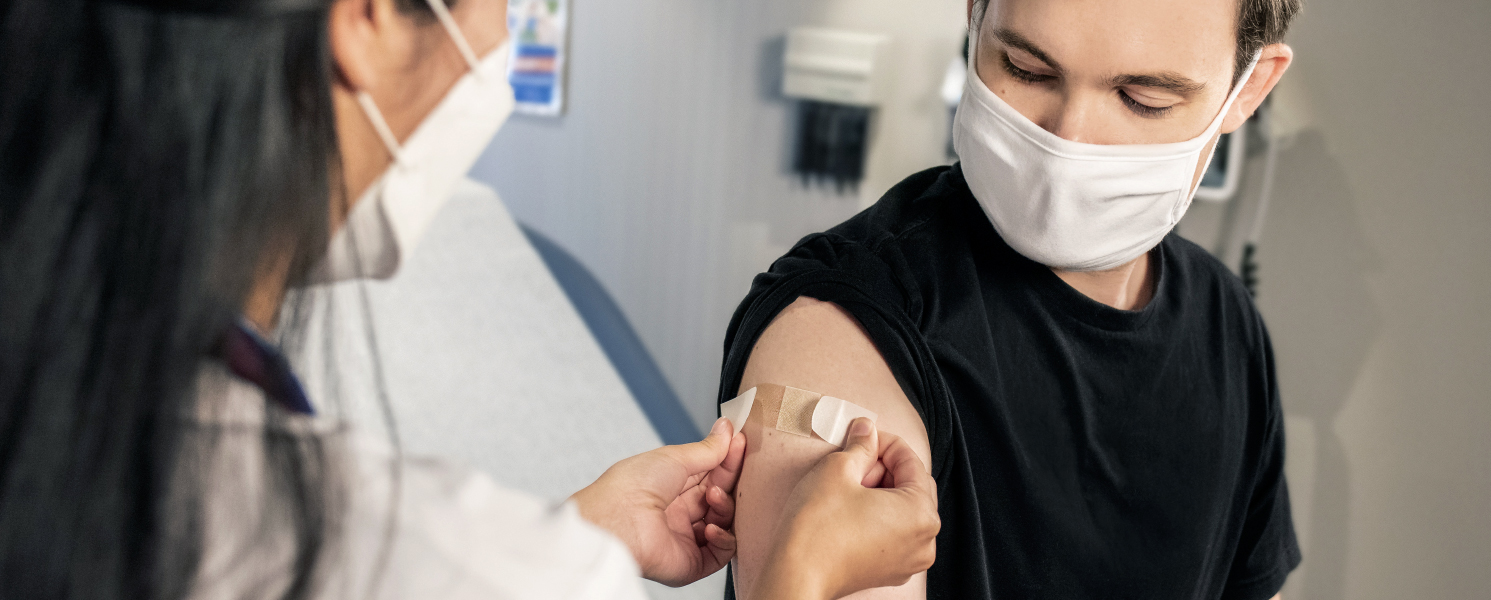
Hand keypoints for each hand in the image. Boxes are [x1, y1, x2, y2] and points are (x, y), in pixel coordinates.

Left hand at [570, 417, 747, 585]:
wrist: (616, 520)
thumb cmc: (631, 486)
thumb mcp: (674, 457)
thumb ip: (707, 449)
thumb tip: (726, 431)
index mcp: (670, 487)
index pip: (710, 474)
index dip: (726, 459)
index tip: (740, 442)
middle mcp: (678, 513)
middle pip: (719, 497)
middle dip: (729, 480)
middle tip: (737, 463)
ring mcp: (685, 538)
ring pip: (724, 523)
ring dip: (725, 507)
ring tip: (714, 497)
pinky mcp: (690, 562)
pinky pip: (721, 553)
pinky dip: (724, 539)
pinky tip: (712, 526)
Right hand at [752, 418, 939, 599]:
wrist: (796, 575)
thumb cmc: (817, 528)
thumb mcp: (838, 469)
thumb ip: (860, 444)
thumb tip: (867, 430)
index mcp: (921, 513)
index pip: (911, 461)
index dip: (884, 442)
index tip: (863, 435)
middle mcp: (924, 540)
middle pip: (911, 486)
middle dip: (883, 468)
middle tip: (852, 461)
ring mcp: (908, 560)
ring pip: (902, 510)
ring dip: (880, 491)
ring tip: (848, 486)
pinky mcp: (889, 571)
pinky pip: (892, 532)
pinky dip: (877, 515)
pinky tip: (849, 509)